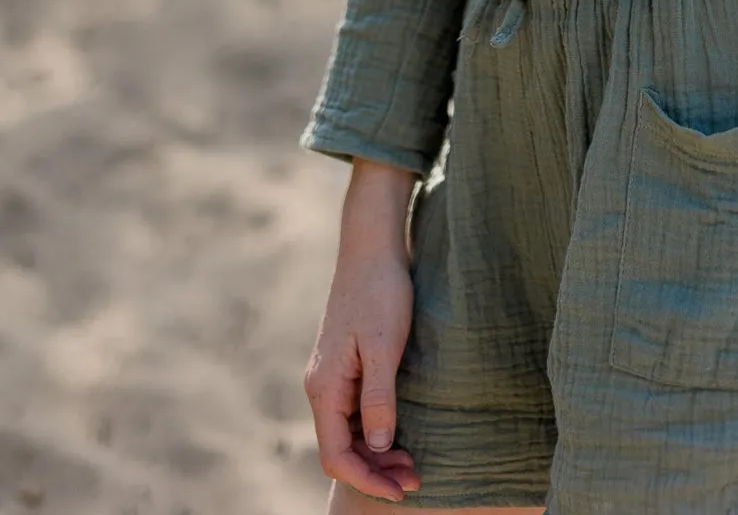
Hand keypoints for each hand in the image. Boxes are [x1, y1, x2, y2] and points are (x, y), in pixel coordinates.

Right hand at [304, 165, 419, 503]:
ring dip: (378, 455)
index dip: (366, 480)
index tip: (401, 491)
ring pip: (350, 433)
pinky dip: (377, 432)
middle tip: (415, 481)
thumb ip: (378, 397)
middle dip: (375, 472)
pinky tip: (401, 435)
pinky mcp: (346, 366)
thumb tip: (379, 448)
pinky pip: (356, 413)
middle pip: (341, 449)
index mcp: (324, 386)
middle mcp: (322, 386)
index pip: (336, 454)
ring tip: (413, 465)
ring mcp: (333, 376)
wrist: (372, 247)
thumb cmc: (380, 291)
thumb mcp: (383, 345)